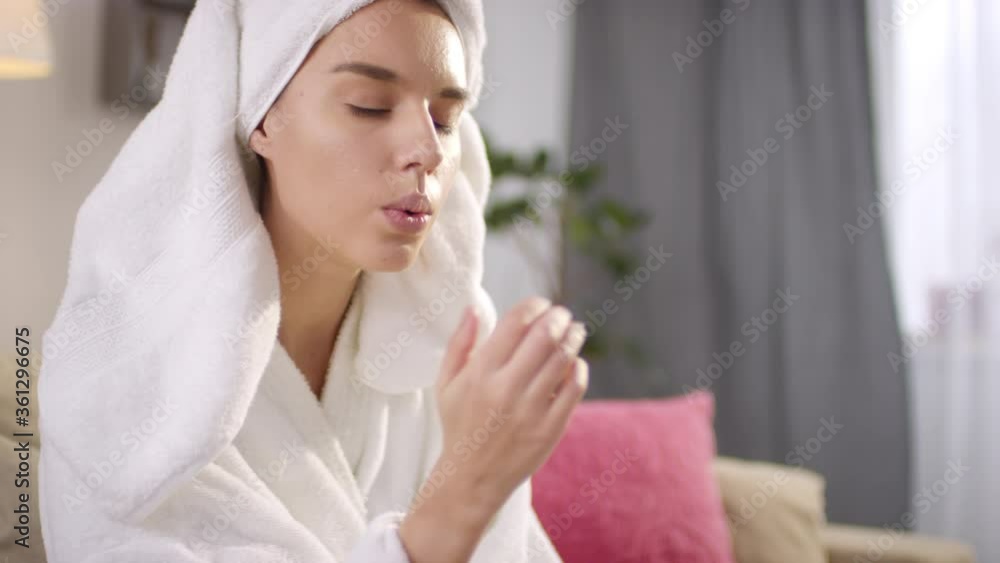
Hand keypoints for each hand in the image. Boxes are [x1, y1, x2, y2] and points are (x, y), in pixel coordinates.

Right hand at [398, 297, 588, 562]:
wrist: (472, 478)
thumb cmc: (460, 424)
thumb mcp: (447, 383)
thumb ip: (460, 343)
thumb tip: (474, 308)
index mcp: (480, 372)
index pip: (516, 322)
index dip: (534, 305)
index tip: (540, 305)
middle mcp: (506, 388)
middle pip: (545, 336)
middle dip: (558, 317)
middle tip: (562, 314)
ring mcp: (531, 410)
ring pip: (563, 359)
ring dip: (573, 337)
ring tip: (575, 330)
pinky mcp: (550, 429)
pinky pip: (573, 388)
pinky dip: (578, 368)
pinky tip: (575, 362)